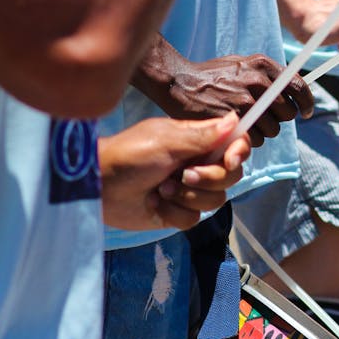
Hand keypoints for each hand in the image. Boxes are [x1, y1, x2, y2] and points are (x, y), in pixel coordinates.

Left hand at [99, 112, 250, 232]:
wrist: (99, 186)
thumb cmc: (129, 155)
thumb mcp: (167, 141)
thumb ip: (203, 135)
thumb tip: (234, 119)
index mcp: (197, 141)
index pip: (234, 143)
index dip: (239, 152)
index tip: (229, 160)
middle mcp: (196, 164)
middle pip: (230, 177)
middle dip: (209, 179)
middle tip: (183, 174)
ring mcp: (187, 190)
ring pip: (214, 201)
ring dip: (187, 197)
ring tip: (161, 189)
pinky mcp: (176, 212)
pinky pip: (193, 219)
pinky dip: (173, 213)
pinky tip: (154, 203)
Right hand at [134, 41, 314, 146]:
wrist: (179, 82)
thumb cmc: (210, 75)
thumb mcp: (241, 64)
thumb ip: (264, 75)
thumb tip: (288, 89)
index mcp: (262, 65)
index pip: (299, 86)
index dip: (306, 103)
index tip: (306, 112)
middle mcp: (258, 82)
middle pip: (287, 113)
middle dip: (279, 119)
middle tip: (263, 119)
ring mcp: (246, 102)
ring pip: (272, 130)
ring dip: (262, 133)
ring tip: (244, 124)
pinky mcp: (234, 121)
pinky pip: (255, 139)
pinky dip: (249, 141)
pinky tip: (236, 131)